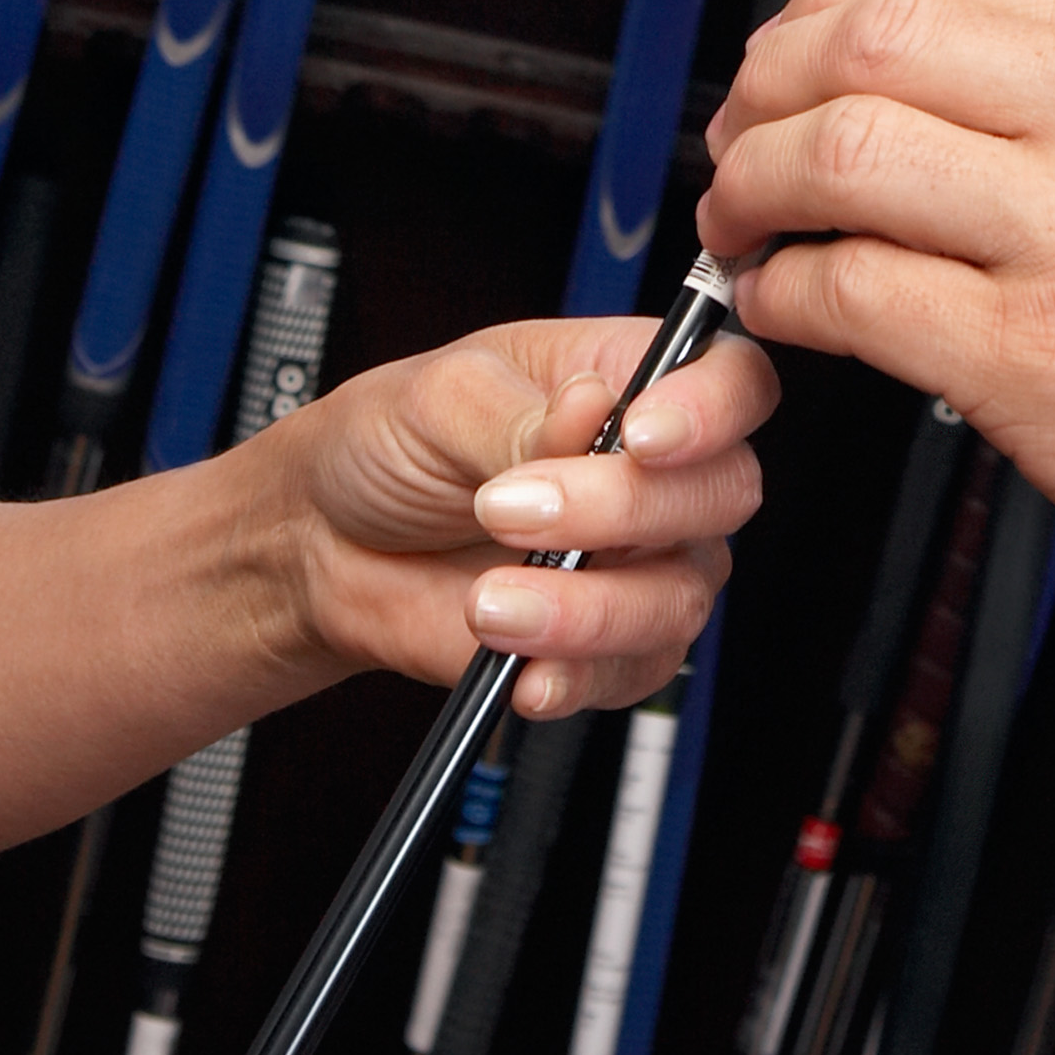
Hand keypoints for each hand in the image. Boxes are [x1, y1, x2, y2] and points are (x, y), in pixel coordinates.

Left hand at [279, 317, 774, 720]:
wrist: (324, 546)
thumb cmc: (389, 445)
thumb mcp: (442, 399)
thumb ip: (524, 415)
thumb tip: (592, 410)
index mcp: (628, 381)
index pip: (731, 382)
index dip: (711, 410)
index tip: (638, 434)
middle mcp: (653, 475)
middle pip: (721, 493)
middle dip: (622, 510)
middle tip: (510, 509)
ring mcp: (638, 564)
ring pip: (681, 596)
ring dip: (586, 607)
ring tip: (487, 600)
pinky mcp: (604, 646)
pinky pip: (632, 673)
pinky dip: (576, 674)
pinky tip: (522, 667)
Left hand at [698, 0, 1054, 646]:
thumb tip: (909, 51)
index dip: (837, 5)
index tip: (805, 58)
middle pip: (870, 36)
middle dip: (769, 84)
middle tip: (745, 136)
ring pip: (837, 153)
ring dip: (753, 188)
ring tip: (745, 224)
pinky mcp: (1036, 360)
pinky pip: (847, 292)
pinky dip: (785, 297)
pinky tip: (791, 308)